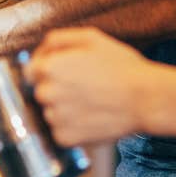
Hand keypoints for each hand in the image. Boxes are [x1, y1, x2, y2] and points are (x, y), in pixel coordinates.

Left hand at [25, 27, 157, 145]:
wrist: (144, 99)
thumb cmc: (120, 65)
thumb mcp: (91, 38)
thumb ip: (58, 39)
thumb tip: (40, 49)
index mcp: (49, 68)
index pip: (30, 70)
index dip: (47, 68)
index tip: (65, 70)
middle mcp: (46, 94)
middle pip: (41, 91)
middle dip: (57, 87)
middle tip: (83, 85)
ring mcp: (55, 119)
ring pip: (51, 112)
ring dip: (64, 107)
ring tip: (92, 101)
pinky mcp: (65, 139)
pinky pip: (61, 130)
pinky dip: (73, 125)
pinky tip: (92, 115)